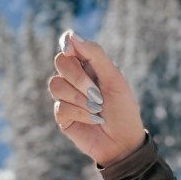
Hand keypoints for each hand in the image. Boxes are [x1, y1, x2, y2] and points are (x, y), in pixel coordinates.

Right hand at [47, 30, 144, 168]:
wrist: (124, 143)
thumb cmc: (123, 110)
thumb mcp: (115, 79)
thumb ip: (95, 55)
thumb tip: (71, 36)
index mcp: (88, 64)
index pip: (69, 44)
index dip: (66, 43)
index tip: (69, 50)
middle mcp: (74, 77)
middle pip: (60, 62)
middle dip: (79, 78)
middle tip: (98, 94)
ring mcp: (66, 96)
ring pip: (56, 84)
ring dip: (79, 98)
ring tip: (98, 109)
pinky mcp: (63, 115)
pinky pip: (60, 106)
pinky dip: (80, 113)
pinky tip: (93, 119)